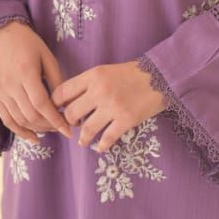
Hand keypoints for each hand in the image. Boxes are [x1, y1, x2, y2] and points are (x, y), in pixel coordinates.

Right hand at [0, 21, 71, 143]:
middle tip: (63, 127)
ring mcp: (0, 91)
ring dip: (37, 129)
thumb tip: (66, 106)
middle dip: (49, 125)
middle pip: (31, 115)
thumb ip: (57, 81)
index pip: (42, 104)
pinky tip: (34, 137)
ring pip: (19, 120)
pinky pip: (6, 120)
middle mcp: (10, 84)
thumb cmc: (30, 45)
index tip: (69, 130)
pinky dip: (20, 131)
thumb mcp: (48, 58)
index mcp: (25, 72)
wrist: (3, 35)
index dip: (56, 120)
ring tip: (51, 129)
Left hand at [51, 61, 166, 153]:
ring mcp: (113, 107)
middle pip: (71, 113)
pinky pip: (106, 139)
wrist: (161, 77)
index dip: (56, 105)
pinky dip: (101, 146)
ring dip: (83, 138)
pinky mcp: (126, 120)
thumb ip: (88, 83)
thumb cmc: (132, 73)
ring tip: (83, 142)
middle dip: (70, 122)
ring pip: (87, 129)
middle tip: (74, 125)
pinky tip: (100, 147)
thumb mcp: (106, 70)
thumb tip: (71, 101)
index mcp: (93, 76)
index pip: (62, 92)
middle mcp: (99, 91)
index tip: (59, 111)